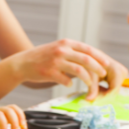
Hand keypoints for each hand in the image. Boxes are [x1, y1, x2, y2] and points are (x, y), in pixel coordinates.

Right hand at [14, 39, 128, 100]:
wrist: (22, 63)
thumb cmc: (42, 58)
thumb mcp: (58, 48)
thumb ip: (72, 52)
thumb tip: (90, 59)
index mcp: (66, 43)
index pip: (88, 49)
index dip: (100, 57)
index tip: (107, 64)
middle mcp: (62, 50)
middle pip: (86, 59)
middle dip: (97, 68)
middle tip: (103, 75)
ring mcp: (55, 61)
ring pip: (79, 70)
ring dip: (87, 79)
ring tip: (90, 84)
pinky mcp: (49, 72)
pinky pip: (65, 80)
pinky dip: (70, 84)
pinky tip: (69, 85)